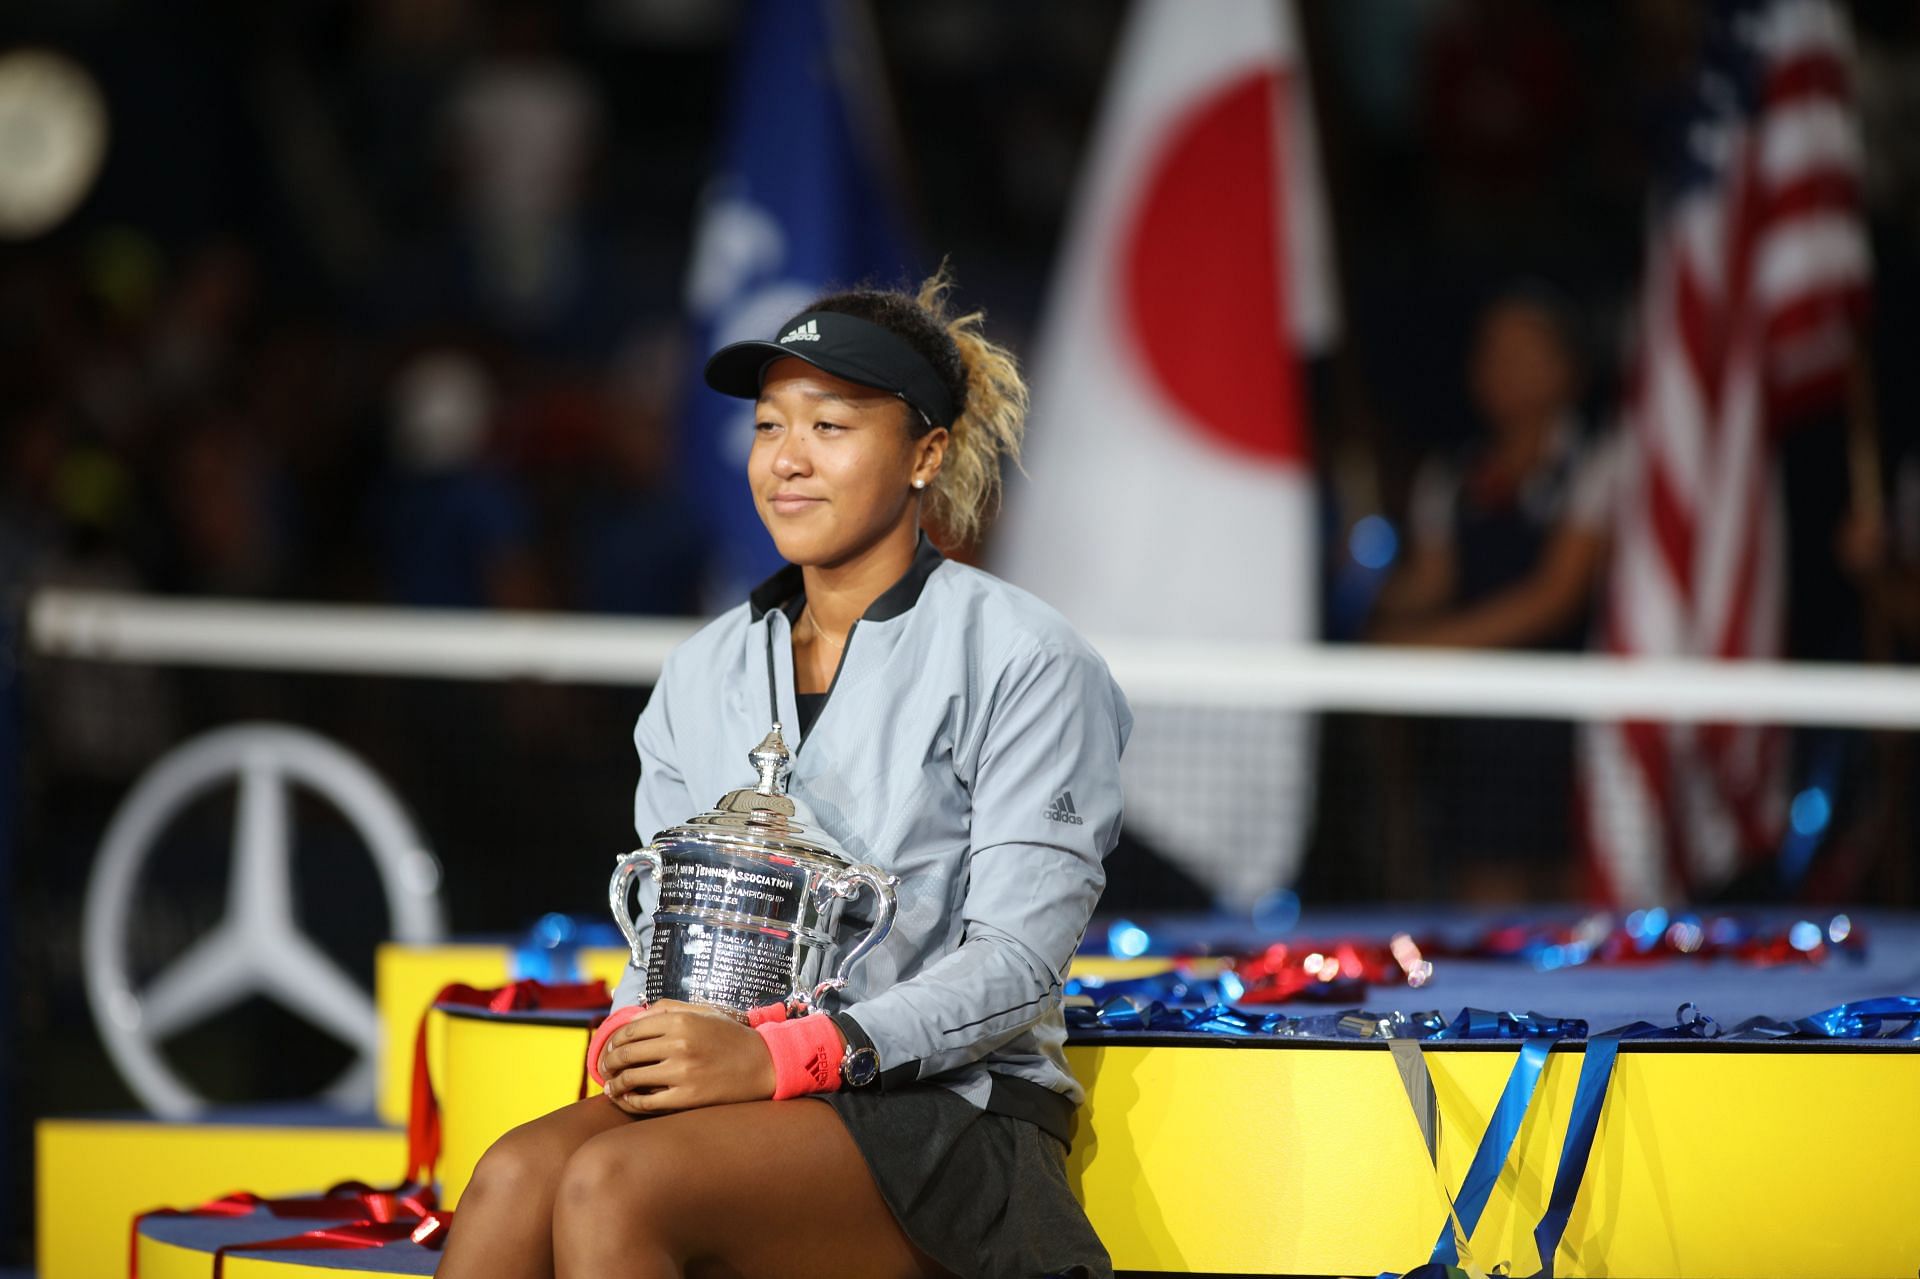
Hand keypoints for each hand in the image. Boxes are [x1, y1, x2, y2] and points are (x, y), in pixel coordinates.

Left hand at [599, 999, 777, 1114]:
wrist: (763, 1064)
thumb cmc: (730, 1037)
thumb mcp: (703, 1012)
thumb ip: (667, 1009)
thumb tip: (632, 1018)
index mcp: (680, 1020)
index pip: (629, 1031)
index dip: (612, 1042)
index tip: (608, 1050)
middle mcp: (679, 1044)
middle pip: (625, 1054)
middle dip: (608, 1064)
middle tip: (604, 1070)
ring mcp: (682, 1072)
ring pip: (631, 1079)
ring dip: (614, 1085)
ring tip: (611, 1088)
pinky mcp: (688, 1098)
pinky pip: (646, 1102)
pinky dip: (630, 1102)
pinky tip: (627, 1101)